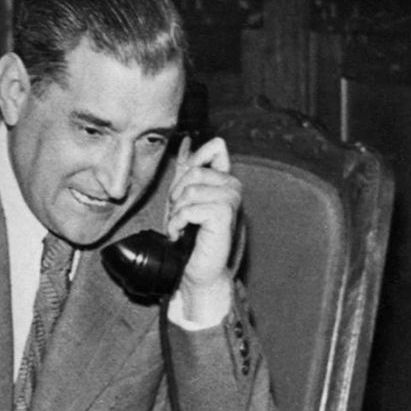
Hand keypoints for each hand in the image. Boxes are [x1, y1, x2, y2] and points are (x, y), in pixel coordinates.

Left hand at [167, 135, 242, 321]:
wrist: (195, 269)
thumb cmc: (188, 236)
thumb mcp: (182, 198)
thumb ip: (187, 170)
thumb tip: (186, 142)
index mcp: (225, 179)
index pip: (215, 148)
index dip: (193, 163)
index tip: (182, 192)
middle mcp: (233, 186)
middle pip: (193, 172)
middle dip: (177, 195)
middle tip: (180, 217)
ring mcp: (232, 200)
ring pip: (190, 191)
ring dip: (176, 212)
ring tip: (182, 226)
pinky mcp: (225, 215)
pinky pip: (191, 208)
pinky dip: (178, 223)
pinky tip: (182, 234)